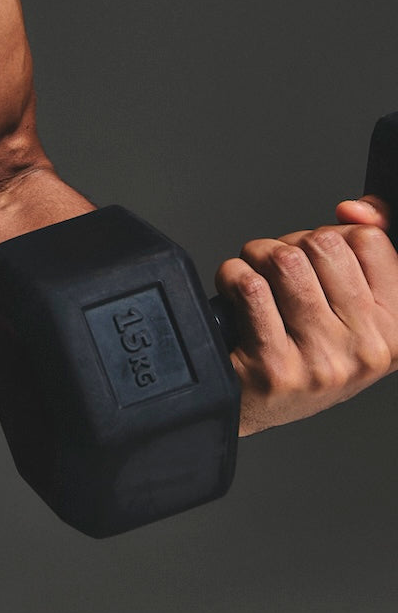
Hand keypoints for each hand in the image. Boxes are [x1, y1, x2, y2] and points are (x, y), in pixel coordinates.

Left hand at [215, 221, 397, 436]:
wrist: (256, 404)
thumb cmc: (304, 350)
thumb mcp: (352, 307)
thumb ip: (365, 249)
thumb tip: (358, 208)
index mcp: (396, 330)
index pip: (369, 240)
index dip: (333, 236)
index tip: (318, 262)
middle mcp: (367, 349)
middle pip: (323, 243)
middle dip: (290, 244)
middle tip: (279, 272)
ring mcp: (322, 361)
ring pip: (284, 260)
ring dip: (257, 257)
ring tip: (256, 280)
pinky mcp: (275, 367)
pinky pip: (250, 286)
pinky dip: (231, 276)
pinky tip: (234, 295)